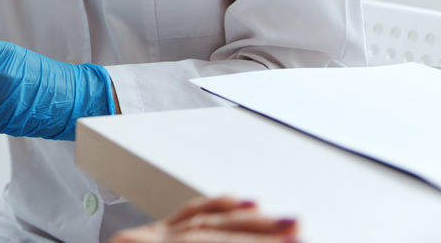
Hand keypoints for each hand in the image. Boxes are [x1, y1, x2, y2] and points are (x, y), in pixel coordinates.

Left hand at [107, 196, 299, 242]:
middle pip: (207, 234)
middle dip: (258, 234)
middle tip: (298, 232)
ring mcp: (142, 238)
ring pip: (200, 222)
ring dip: (245, 220)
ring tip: (284, 221)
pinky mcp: (145, 237)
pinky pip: (183, 218)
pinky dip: (214, 209)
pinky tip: (240, 202)